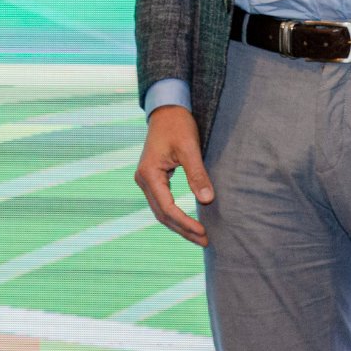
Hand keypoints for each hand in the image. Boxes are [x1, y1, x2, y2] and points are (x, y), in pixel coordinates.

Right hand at [133, 105, 214, 246]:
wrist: (167, 109)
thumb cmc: (178, 125)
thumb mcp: (189, 148)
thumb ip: (197, 174)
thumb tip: (207, 200)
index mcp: (149, 174)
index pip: (167, 208)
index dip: (185, 223)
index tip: (204, 232)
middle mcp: (143, 180)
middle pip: (162, 214)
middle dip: (183, 229)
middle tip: (205, 241)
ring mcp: (146, 180)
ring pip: (161, 211)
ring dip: (179, 225)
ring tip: (199, 236)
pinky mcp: (153, 178)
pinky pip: (162, 202)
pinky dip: (175, 214)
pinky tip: (189, 221)